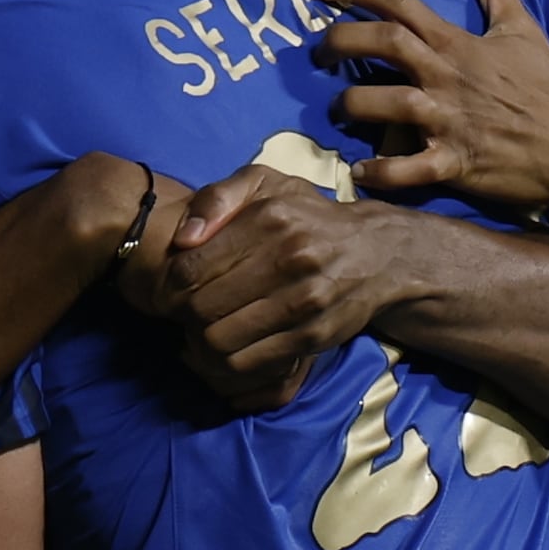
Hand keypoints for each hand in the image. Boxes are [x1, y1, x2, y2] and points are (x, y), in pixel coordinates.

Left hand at [141, 177, 412, 410]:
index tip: (174, 287)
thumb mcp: (267, 185)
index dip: (171, 283)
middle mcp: (289, 259)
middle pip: (201, 307)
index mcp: (270, 219)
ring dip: (200, 343)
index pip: (191, 266)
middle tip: (184, 313)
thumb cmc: (307, 217)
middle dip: (182, 315)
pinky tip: (227, 348)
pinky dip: (226, 363)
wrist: (377, 252)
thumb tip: (183, 239)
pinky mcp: (313, 338)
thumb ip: (218, 198)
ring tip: (202, 332)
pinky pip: (249, 363)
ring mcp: (304, 303)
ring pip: (221, 341)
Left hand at [314, 0, 548, 214]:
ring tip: (337, 109)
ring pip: (388, 104)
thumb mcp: (523, 29)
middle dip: (340, 40)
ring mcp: (449, 121)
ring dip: (352, 104)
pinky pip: (409, 170)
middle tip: (317, 49)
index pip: (399, 2)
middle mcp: (447, 76)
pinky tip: (359, 172)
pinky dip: (380, 173)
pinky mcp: (455, 163)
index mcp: (458, 43)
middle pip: (384, 43)